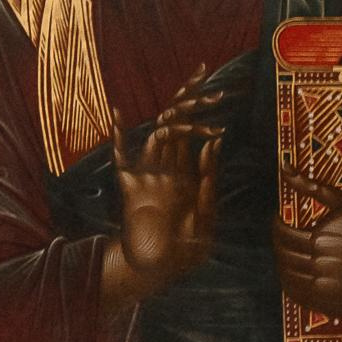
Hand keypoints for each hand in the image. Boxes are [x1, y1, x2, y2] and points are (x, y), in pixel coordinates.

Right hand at [103, 73, 228, 304]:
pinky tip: (118, 116)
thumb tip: (212, 141)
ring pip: (161, 133)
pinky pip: (122, 158)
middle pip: (178, 122)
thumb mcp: (207, 214)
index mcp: (184, 173)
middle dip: (191, 96)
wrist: (156, 270)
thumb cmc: (184, 250)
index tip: (223, 89)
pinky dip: (118, 136)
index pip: (196, 132)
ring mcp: (148, 175)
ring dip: (180, 113)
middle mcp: (166, 167)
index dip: (207, 110)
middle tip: (206, 71)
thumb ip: (207, 180)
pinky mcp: (131, 186)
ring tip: (202, 98)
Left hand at [276, 187, 341, 317]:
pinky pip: (292, 291)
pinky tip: (298, 269)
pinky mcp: (321, 304)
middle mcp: (317, 265)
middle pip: (282, 253)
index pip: (282, 232)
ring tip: (293, 251)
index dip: (276, 224)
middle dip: (279, 242)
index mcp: (320, 240)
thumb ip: (314, 187)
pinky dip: (289, 279)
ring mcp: (318, 287)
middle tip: (285, 235)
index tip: (279, 219)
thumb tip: (284, 167)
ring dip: (283, 260)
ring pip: (285, 273)